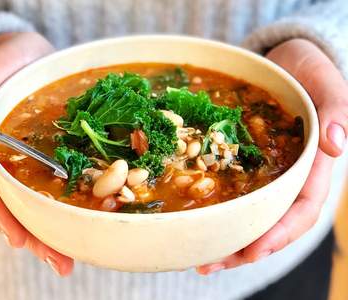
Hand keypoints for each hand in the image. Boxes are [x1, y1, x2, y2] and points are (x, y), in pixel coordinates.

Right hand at [0, 32, 73, 275]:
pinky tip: (82, 226)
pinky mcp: (53, 158)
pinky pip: (57, 186)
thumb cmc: (11, 61)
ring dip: (52, 232)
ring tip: (70, 259)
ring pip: (36, 202)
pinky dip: (66, 207)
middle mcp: (7, 160)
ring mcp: (30, 161)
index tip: (19, 238)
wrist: (31, 59)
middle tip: (61, 263)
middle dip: (36, 236)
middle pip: (16, 205)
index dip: (2, 212)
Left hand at [197, 39, 347, 274]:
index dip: (279, 234)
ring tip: (197, 255)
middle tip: (208, 263)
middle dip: (244, 248)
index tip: (251, 252)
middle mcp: (288, 175)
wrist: (284, 60)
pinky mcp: (243, 161)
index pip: (302, 209)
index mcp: (312, 165)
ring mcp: (265, 171)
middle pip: (271, 222)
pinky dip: (219, 209)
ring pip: (250, 214)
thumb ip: (337, 108)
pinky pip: (233, 190)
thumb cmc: (308, 70)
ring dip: (226, 238)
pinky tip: (197, 221)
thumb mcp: (326, 81)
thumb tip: (339, 146)